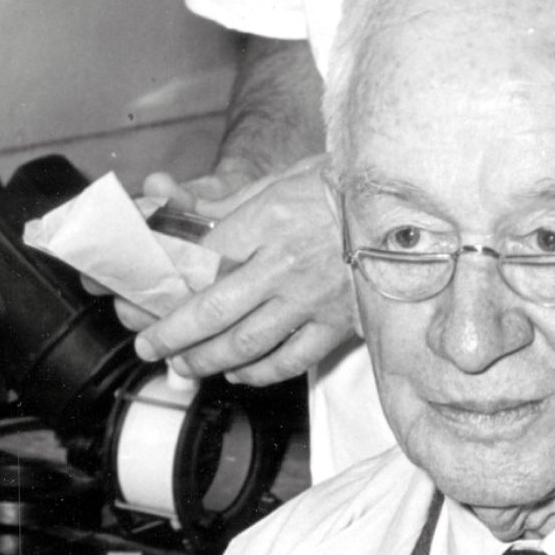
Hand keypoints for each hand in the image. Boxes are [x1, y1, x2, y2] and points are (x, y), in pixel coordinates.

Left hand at [127, 156, 356, 385]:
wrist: (408, 212)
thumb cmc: (342, 190)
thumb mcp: (281, 180)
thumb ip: (227, 203)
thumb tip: (171, 204)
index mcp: (268, 219)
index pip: (203, 259)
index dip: (168, 284)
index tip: (145, 298)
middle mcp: (285, 264)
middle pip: (213, 310)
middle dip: (172, 335)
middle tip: (148, 347)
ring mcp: (311, 299)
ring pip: (246, 344)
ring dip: (207, 360)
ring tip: (183, 366)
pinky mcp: (336, 325)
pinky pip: (289, 360)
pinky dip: (258, 373)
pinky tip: (238, 374)